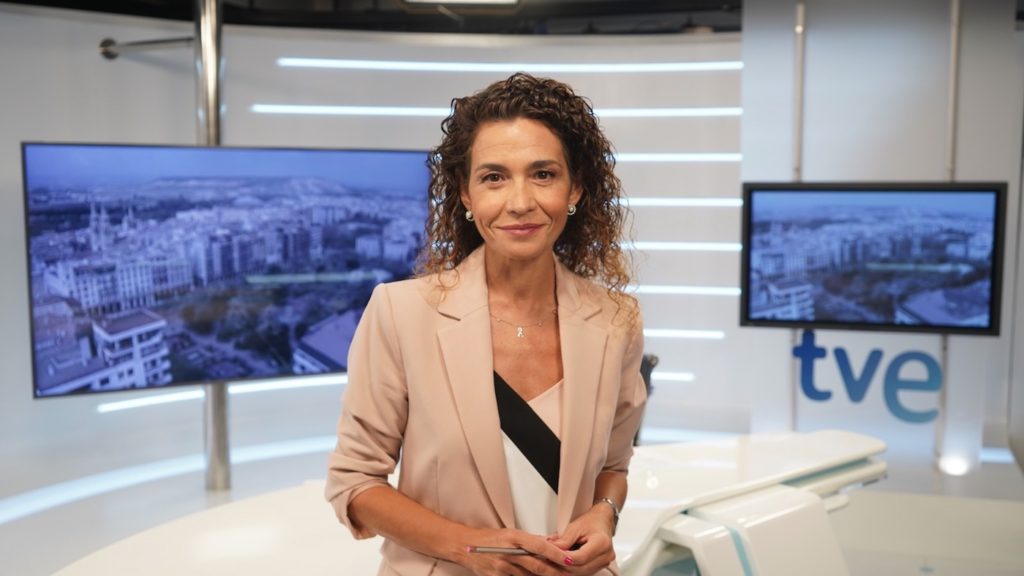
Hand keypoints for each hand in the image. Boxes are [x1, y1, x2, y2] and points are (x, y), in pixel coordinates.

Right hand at [458, 528, 572, 575]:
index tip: (569, 558)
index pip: (540, 546)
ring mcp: (502, 568)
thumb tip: (549, 544)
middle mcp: (508, 553)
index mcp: (513, 537)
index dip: (556, 554)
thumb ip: (529, 540)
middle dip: (555, 572)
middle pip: (537, 566)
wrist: (464, 546)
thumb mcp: (510, 533)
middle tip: (569, 573)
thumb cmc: (489, 538)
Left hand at [546, 505, 615, 574]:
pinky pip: (583, 572)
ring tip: (552, 560)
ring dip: (564, 569)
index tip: (550, 554)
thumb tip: (551, 548)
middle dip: (561, 565)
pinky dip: (570, 569)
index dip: (563, 558)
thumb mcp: (575, 526)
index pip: (580, 557)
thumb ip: (564, 539)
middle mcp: (606, 556)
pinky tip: (561, 563)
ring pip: (581, 573)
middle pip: (580, 568)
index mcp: (602, 542)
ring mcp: (604, 563)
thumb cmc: (591, 521)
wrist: (601, 521)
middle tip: (547, 557)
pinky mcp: (599, 567)